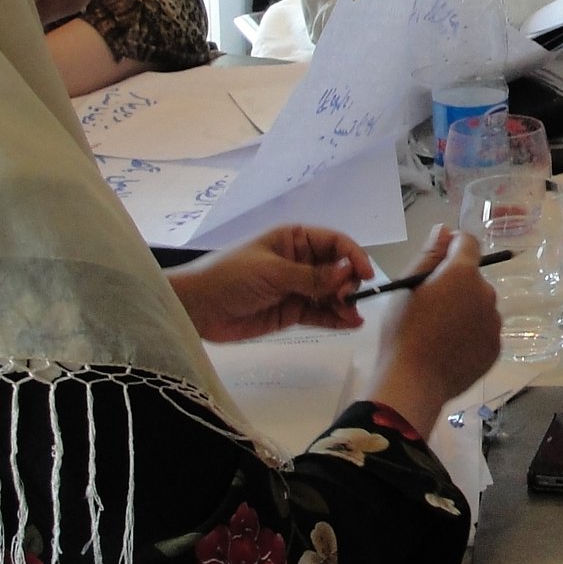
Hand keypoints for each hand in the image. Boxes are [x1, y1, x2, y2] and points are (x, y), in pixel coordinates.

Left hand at [168, 226, 376, 342]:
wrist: (196, 308)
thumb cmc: (230, 277)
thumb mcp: (272, 272)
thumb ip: (311, 276)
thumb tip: (348, 273)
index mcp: (294, 239)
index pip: (335, 242)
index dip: (353, 256)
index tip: (365, 275)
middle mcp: (301, 261)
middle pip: (338, 269)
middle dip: (348, 283)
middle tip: (348, 299)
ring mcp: (298, 287)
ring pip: (331, 294)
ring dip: (345, 304)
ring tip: (353, 318)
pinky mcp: (292, 312)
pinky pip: (320, 314)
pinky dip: (335, 318)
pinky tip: (349, 324)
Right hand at [369, 226, 502, 433]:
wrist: (413, 382)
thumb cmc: (402, 330)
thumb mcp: (407, 286)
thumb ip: (430, 254)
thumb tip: (445, 230)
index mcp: (463, 273)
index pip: (468, 242)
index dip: (452, 246)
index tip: (437, 262)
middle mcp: (486, 293)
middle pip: (473, 278)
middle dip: (456, 284)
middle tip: (430, 306)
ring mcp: (494, 322)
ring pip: (480, 305)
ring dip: (465, 309)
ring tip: (439, 332)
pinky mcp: (496, 348)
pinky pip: (484, 331)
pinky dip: (471, 334)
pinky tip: (450, 348)